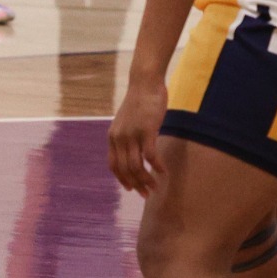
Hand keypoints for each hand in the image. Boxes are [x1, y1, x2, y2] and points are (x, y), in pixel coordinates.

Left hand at [108, 80, 168, 196]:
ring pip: (137, 166)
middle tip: (147, 194)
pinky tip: (163, 172)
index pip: (114, 165)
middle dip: (136, 185)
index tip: (132, 189)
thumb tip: (132, 153)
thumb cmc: (139, 103)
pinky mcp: (146, 131)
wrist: (144, 83)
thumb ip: (127, 137)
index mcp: (113, 137)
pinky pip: (150, 156)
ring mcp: (132, 135)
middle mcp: (119, 138)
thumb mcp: (126, 122)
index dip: (122, 180)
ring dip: (146, 180)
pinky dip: (156, 167)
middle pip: (125, 169)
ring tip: (156, 187)